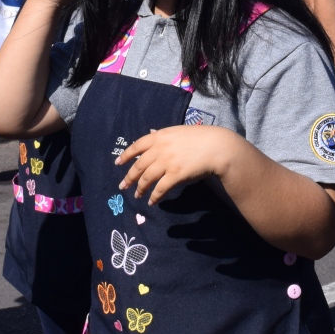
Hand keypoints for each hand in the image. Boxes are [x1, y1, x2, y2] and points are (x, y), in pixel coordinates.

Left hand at [117, 125, 246, 205]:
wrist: (216, 146)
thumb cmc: (199, 138)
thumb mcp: (177, 132)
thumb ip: (163, 137)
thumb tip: (151, 135)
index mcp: (159, 136)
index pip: (136, 146)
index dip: (126, 156)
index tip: (118, 164)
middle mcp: (160, 149)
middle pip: (139, 165)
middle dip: (129, 177)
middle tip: (123, 186)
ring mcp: (167, 162)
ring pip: (147, 178)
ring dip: (140, 188)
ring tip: (137, 195)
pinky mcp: (175, 175)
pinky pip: (160, 188)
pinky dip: (154, 196)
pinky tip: (152, 201)